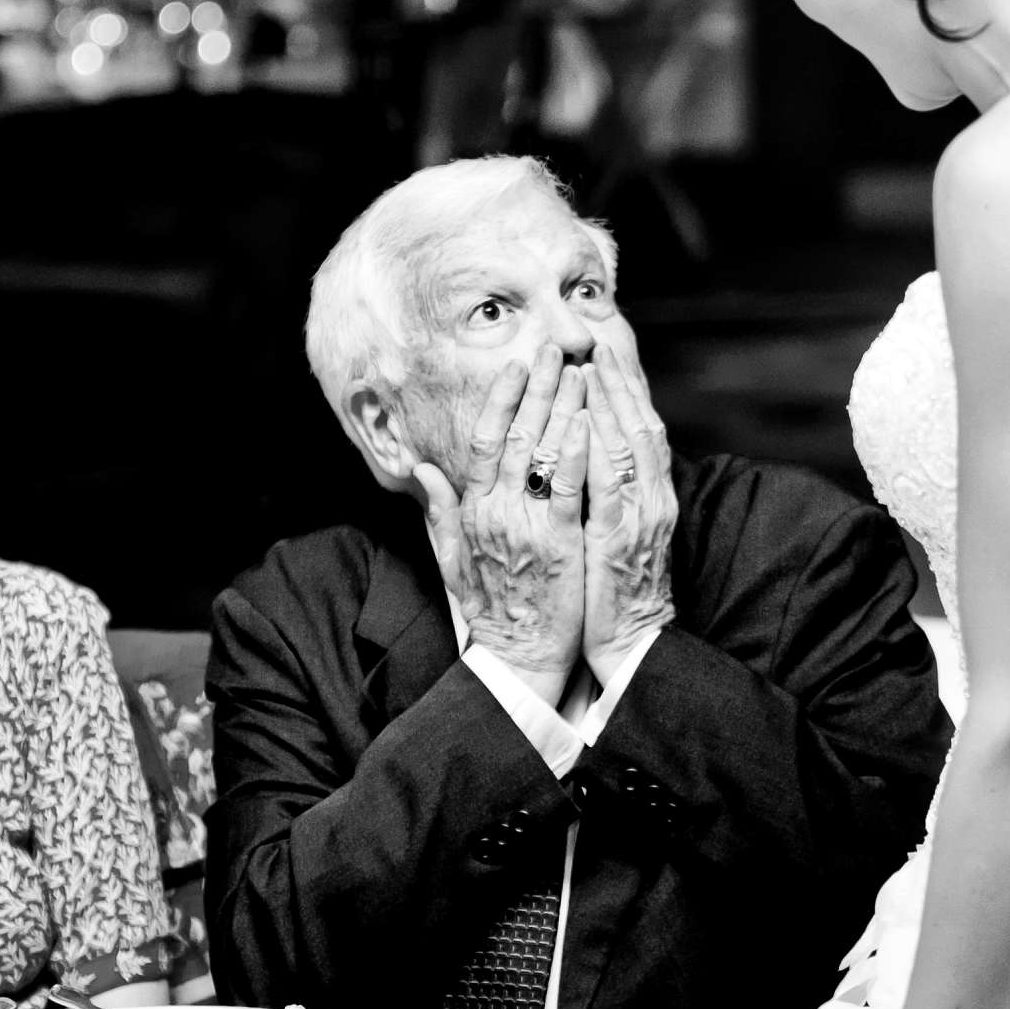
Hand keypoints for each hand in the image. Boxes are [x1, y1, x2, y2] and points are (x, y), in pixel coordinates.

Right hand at [412, 344, 591, 704]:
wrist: (520, 660)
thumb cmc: (494, 609)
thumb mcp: (453, 559)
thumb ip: (440, 512)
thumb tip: (421, 468)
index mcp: (473, 512)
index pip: (484, 440)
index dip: (501, 398)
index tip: (516, 364)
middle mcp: (496, 512)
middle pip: (516, 435)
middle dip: (537, 386)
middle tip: (555, 348)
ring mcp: (527, 527)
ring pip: (543, 453)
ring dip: (562, 406)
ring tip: (579, 369)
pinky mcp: (560, 545)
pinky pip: (569, 489)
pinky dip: (577, 453)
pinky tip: (587, 421)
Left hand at [581, 347, 677, 685]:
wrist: (632, 642)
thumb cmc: (618, 588)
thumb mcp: (621, 531)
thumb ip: (614, 490)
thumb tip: (598, 450)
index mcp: (652, 496)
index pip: (641, 429)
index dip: (626, 390)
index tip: (606, 353)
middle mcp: (653, 498)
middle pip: (639, 426)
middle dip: (618, 383)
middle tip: (598, 342)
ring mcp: (638, 517)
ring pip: (628, 447)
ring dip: (608, 403)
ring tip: (589, 366)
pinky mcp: (617, 539)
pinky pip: (607, 487)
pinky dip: (596, 452)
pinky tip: (582, 423)